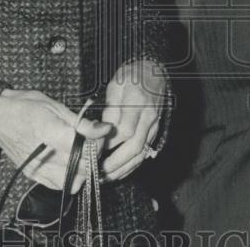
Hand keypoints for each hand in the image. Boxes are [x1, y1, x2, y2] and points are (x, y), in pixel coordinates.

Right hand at [0, 90, 110, 191]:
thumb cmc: (25, 106)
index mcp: (51, 134)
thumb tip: (103, 129)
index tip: (101, 131)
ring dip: (84, 169)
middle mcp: (44, 156)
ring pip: (74, 181)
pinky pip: (60, 185)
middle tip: (94, 140)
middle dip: (95, 155)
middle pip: (83, 167)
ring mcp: (38, 169)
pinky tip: (69, 161)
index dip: (99, 141)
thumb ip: (80, 122)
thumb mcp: (55, 106)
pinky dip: (70, 177)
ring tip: (82, 152)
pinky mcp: (33, 176)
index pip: (86, 149)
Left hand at [101, 59, 166, 180]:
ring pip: (142, 152)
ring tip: (107, 177)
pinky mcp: (155, 131)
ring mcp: (154, 125)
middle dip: (117, 162)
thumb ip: (110, 107)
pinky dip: (133, 165)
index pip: (125, 129)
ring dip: (124, 168)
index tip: (94, 150)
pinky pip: (145, 151)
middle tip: (99, 172)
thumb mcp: (116, 84)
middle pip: (135, 145)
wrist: (153, 72)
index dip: (109, 143)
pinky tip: (120, 171)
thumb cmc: (131, 76)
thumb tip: (102, 128)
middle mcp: (149, 115)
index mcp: (138, 101)